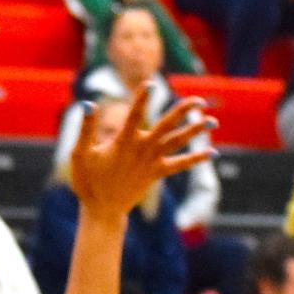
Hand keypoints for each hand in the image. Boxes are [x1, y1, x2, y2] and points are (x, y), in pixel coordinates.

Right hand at [70, 85, 216, 220]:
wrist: (103, 210)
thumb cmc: (88, 181)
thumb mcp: (80, 154)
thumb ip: (86, 129)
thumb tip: (88, 104)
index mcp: (122, 142)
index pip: (133, 115)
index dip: (141, 99)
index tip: (150, 84)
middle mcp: (141, 149)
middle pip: (167, 125)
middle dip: (184, 111)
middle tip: (201, 101)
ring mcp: (151, 162)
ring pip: (178, 142)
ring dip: (195, 131)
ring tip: (213, 121)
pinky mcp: (156, 173)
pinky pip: (179, 165)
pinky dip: (195, 159)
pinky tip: (211, 152)